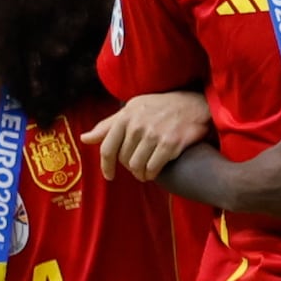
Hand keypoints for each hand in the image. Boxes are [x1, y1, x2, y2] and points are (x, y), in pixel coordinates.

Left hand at [96, 89, 210, 180]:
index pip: (107, 147)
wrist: (195, 104)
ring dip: (141, 174)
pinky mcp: (170, 143)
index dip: (106, 165)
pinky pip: (153, 167)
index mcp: (126, 116)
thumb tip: (85, 138)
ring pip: (137, 166)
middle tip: (138, 167)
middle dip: (129, 167)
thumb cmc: (162, 107)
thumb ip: (108, 125)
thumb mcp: (133, 109)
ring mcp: (154, 134)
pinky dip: (152, 174)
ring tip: (146, 172)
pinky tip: (155, 172)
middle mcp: (137, 125)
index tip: (109, 176)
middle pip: (124, 159)